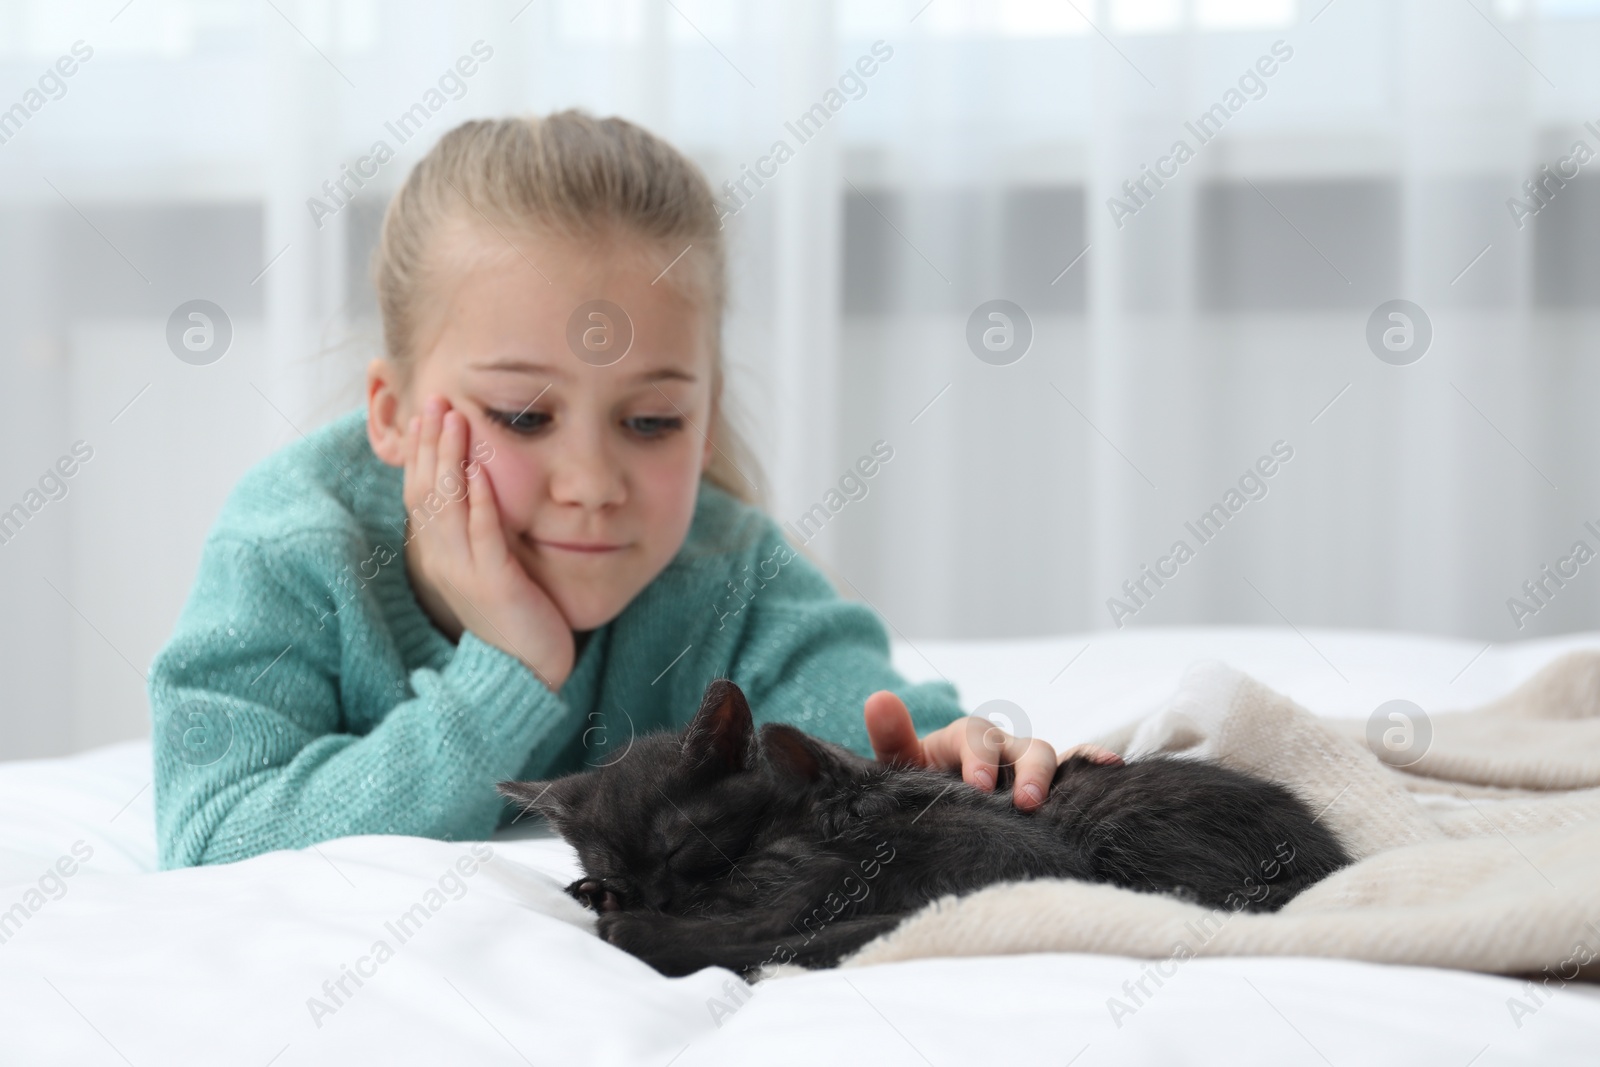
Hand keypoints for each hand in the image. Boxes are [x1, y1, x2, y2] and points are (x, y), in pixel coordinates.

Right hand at [402, 395, 575, 689]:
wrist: (525, 672)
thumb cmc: (513, 615)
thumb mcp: (487, 564)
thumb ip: (479, 528)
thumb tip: (479, 485)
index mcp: (438, 553)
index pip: (420, 490)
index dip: (423, 450)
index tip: (429, 410)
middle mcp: (441, 560)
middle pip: (426, 489)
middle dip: (432, 442)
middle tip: (436, 398)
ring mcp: (463, 573)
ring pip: (448, 506)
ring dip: (451, 459)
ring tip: (455, 419)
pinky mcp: (493, 585)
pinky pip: (483, 536)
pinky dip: (481, 501)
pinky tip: (483, 471)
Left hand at [863, 691, 1121, 811]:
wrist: (936, 808)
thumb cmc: (918, 785)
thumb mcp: (901, 766)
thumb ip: (892, 737)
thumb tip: (877, 698)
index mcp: (965, 739)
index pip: (976, 739)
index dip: (979, 760)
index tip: (978, 787)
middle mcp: (1002, 747)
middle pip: (1025, 748)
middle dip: (1029, 772)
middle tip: (1025, 803)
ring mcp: (1027, 766)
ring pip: (1052, 759)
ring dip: (1058, 777)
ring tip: (1061, 805)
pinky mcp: (1048, 785)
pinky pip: (1076, 770)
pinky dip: (1093, 764)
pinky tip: (1114, 770)